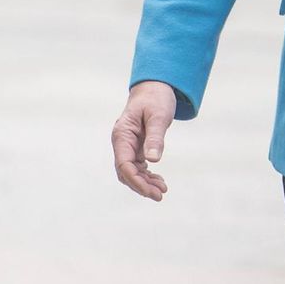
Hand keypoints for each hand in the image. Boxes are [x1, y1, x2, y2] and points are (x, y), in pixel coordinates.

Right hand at [111, 80, 176, 200]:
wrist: (154, 88)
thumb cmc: (156, 98)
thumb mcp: (159, 116)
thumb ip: (156, 137)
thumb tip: (153, 160)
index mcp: (122, 134)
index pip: (124, 164)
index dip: (136, 181)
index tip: (151, 191)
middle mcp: (122, 142)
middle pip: (125, 172)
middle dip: (141, 186)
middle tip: (160, 195)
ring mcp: (127, 145)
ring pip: (131, 171)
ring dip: (145, 183)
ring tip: (162, 190)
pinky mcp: (135, 147)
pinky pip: (137, 166)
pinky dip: (147, 175)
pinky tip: (158, 181)